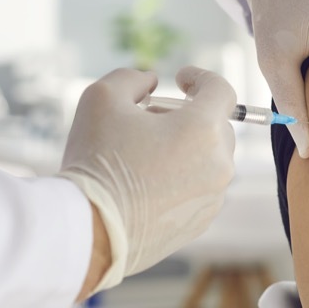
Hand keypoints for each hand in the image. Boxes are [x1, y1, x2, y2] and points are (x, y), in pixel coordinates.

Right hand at [58, 67, 235, 294]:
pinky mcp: (199, 224)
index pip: (221, 90)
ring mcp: (212, 198)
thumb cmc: (96, 161)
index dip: (200, 78)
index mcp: (203, 129)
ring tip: (143, 155)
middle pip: (216, 126)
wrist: (87, 231)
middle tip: (149, 120)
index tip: (180, 79)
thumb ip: (132, 79)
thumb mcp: (102, 98)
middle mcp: (218, 165)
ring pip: (208, 159)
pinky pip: (199, 189)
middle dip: (186, 116)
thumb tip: (150, 83)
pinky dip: (181, 180)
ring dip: (184, 149)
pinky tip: (146, 184)